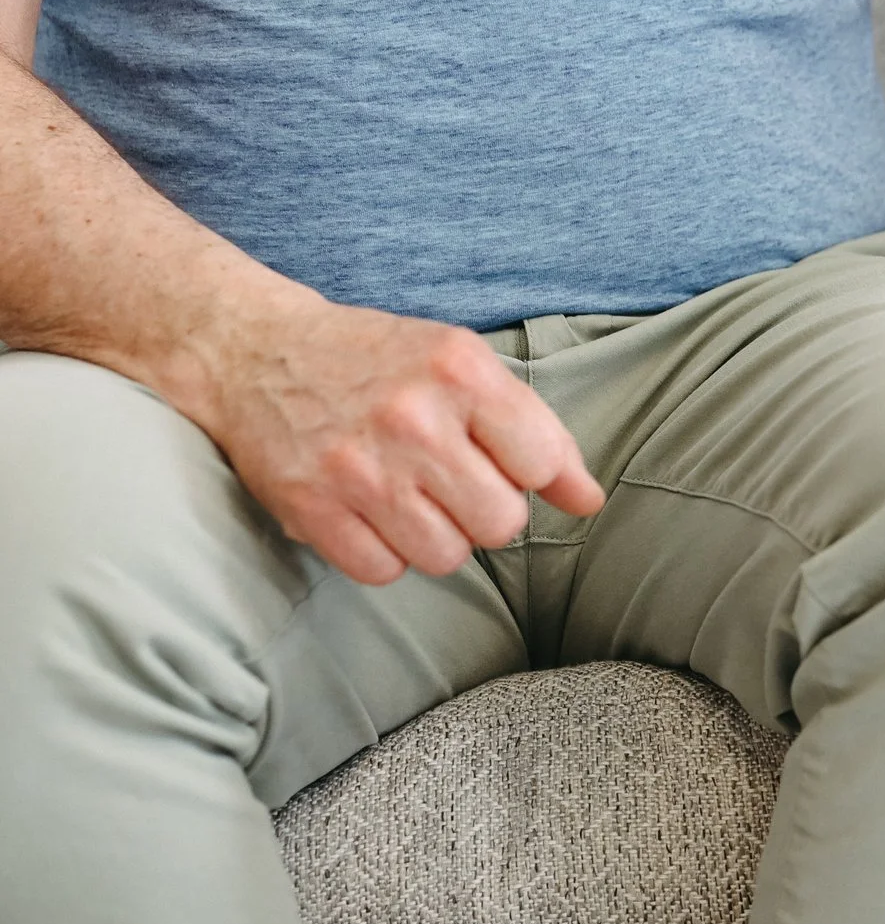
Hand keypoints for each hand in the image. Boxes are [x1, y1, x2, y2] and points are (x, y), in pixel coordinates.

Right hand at [176, 288, 604, 584]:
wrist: (256, 352)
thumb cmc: (379, 364)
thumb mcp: (464, 368)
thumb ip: (537, 432)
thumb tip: (591, 501)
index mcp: (461, 371)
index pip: (542, 462)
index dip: (531, 475)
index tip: (503, 464)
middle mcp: (412, 417)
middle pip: (500, 523)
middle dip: (486, 514)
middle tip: (453, 485)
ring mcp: (358, 465)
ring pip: (446, 557)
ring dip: (437, 538)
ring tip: (409, 498)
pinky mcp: (309, 505)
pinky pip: (382, 571)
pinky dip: (383, 554)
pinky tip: (369, 514)